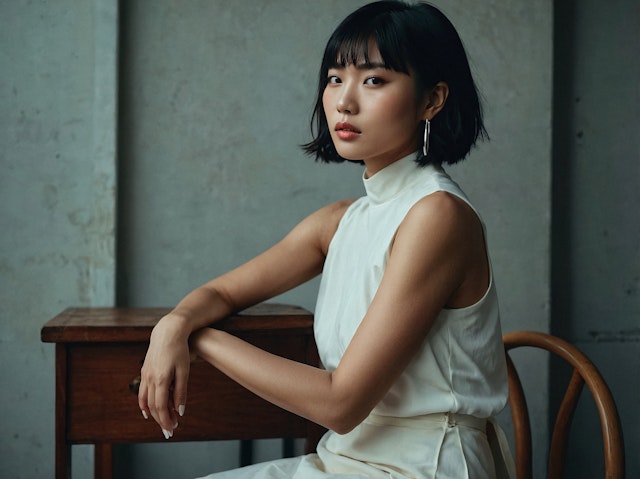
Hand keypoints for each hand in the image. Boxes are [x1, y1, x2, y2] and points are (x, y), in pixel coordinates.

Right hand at [138, 314, 190, 438]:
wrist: (168, 331)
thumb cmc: (180, 350)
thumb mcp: (184, 371)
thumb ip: (181, 392)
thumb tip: (180, 411)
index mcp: (161, 379)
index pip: (161, 407)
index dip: (166, 420)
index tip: (172, 429)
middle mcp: (150, 379)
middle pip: (153, 406)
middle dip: (161, 420)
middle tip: (170, 430)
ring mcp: (145, 375)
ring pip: (146, 401)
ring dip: (154, 414)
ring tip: (163, 422)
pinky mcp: (145, 371)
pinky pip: (142, 392)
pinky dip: (144, 404)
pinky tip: (147, 411)